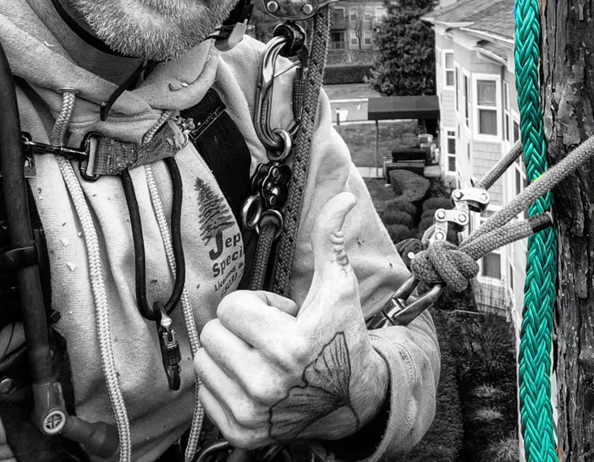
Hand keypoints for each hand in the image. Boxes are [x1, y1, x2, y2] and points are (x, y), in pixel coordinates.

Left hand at [194, 193, 389, 448]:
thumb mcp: (340, 286)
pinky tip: (255, 379)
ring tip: (263, 357)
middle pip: (213, 333)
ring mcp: (251, 413)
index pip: (232, 307)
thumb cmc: (342, 335)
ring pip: (205, 362)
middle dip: (240, 327)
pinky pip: (205, 393)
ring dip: (230, 353)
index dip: (256, 304)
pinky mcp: (240, 433)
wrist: (352, 398)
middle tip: (272, 336)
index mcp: (289, 347)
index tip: (281, 315)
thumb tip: (342, 197)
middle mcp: (266, 385)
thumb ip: (331, 240)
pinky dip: (225, 382)